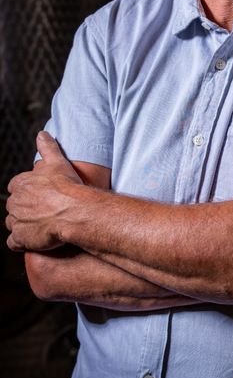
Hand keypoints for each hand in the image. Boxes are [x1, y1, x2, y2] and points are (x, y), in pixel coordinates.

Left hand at [5, 132, 81, 251]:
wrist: (74, 211)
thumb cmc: (67, 187)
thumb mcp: (57, 162)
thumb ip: (48, 147)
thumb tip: (42, 134)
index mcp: (20, 184)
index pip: (16, 186)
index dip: (28, 191)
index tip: (39, 195)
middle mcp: (15, 202)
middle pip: (14, 206)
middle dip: (24, 208)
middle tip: (43, 210)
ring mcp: (16, 221)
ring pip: (13, 223)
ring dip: (23, 225)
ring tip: (40, 225)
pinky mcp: (21, 238)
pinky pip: (14, 243)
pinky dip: (21, 242)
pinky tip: (33, 239)